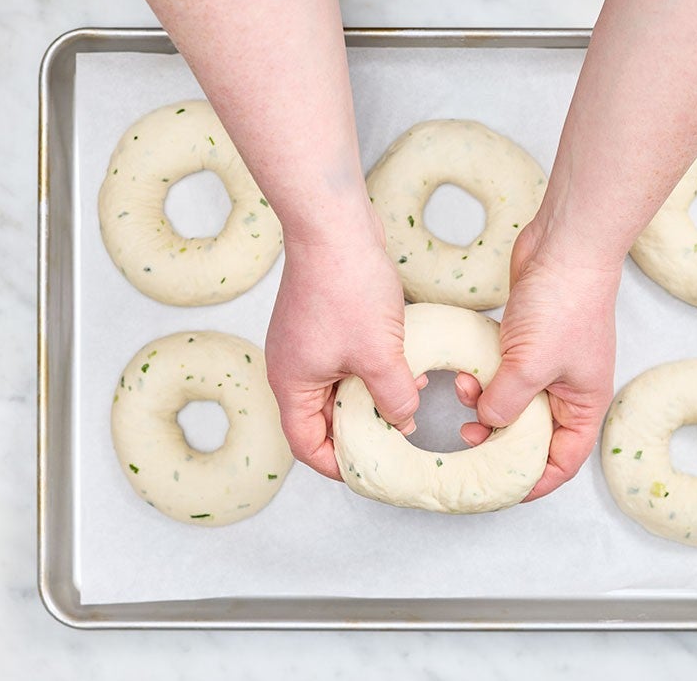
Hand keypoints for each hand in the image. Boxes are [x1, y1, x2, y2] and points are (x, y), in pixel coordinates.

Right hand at [265, 209, 424, 479]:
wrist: (335, 226)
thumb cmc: (346, 287)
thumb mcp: (378, 355)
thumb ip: (393, 397)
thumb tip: (404, 420)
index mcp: (292, 384)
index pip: (306, 444)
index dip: (337, 464)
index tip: (369, 470)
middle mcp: (292, 367)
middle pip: (321, 420)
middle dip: (358, 432)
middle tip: (393, 442)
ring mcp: (306, 344)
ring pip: (337, 390)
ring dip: (369, 399)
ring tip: (405, 403)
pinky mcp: (323, 323)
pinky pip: (345, 362)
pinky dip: (369, 372)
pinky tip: (402, 368)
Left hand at [454, 221, 620, 500]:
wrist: (566, 245)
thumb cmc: (565, 304)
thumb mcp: (530, 367)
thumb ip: (506, 404)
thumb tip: (488, 423)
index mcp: (584, 404)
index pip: (564, 460)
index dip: (534, 480)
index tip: (501, 487)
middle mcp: (569, 388)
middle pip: (536, 434)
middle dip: (501, 440)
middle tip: (469, 441)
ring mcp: (550, 363)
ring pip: (515, 402)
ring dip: (487, 405)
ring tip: (464, 393)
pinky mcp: (530, 341)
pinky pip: (505, 374)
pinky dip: (486, 378)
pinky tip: (468, 371)